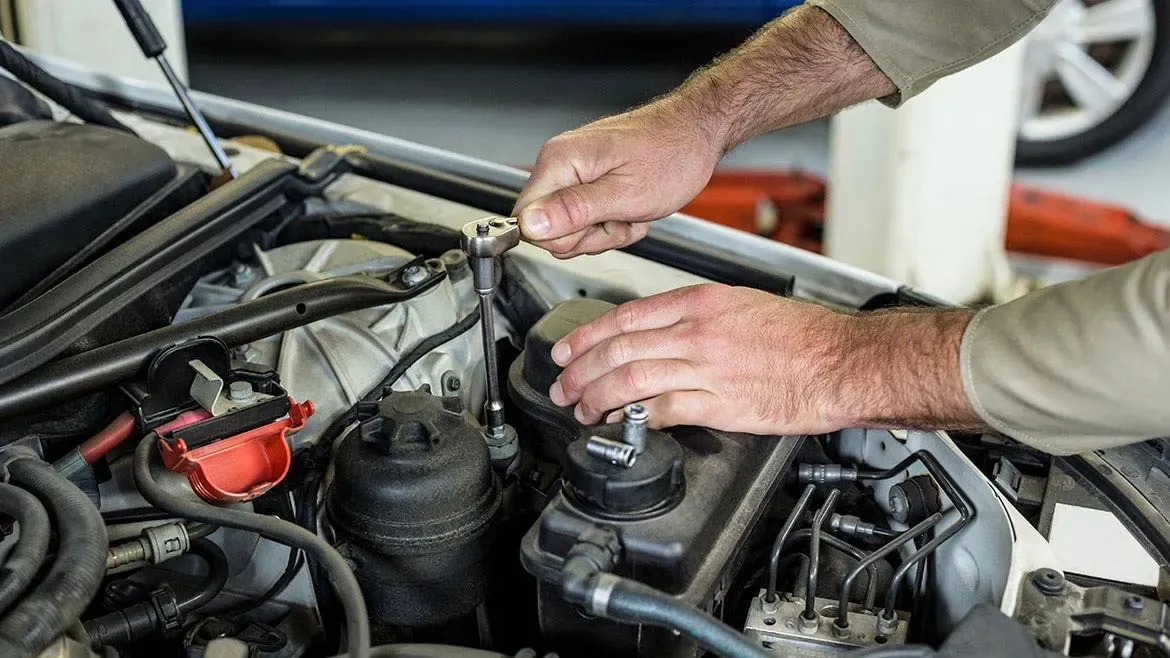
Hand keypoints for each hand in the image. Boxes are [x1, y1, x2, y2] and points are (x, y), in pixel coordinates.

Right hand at [513, 98, 724, 258]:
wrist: (697, 134)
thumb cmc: (673, 155)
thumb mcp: (625, 194)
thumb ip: (573, 210)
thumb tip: (530, 225)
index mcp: (561, 161)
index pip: (526, 220)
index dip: (562, 236)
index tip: (596, 226)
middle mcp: (560, 163)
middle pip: (548, 229)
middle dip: (588, 236)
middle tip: (620, 218)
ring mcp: (573, 171)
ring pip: (570, 229)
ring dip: (604, 231)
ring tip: (630, 211)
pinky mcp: (586, 180)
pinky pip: (586, 219)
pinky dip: (612, 223)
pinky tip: (631, 208)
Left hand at [546, 284, 856, 434]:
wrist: (843, 361)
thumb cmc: (803, 335)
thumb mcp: (742, 304)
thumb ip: (696, 316)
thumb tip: (658, 332)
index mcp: (701, 303)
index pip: (626, 317)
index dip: (586, 337)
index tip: (566, 351)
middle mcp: (697, 332)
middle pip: (619, 350)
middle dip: (580, 371)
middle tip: (562, 386)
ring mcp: (707, 369)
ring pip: (632, 380)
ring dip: (598, 397)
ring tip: (582, 409)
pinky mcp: (720, 405)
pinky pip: (664, 410)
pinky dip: (636, 416)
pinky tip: (622, 421)